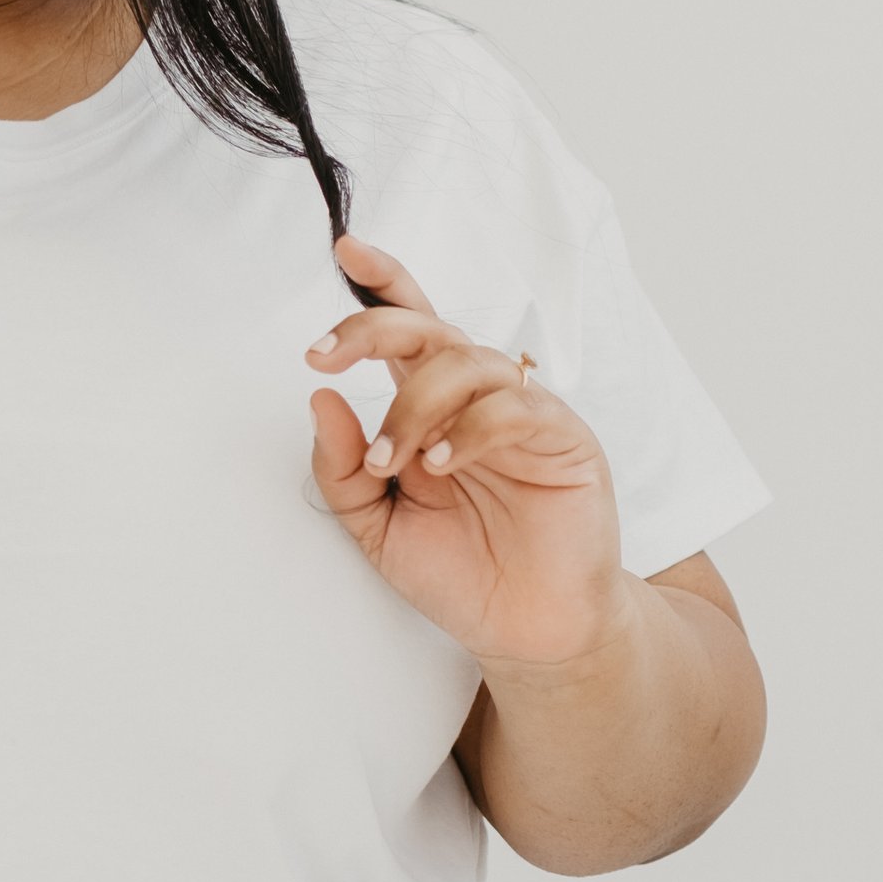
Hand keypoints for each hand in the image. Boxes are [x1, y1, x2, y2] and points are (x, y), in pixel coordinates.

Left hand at [307, 235, 629, 668]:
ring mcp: (522, 413)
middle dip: (369, 331)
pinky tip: (443, 465)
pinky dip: (470, 429)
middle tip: (323, 355)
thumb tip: (318, 399)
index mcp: (430, 406)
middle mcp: (475, 398)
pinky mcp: (564, 439)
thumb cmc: (460, 573)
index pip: (409, 325)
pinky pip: (514, 407)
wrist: (525, 631)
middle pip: (428, 328)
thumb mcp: (377, 526)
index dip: (382, 281)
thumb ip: (342, 468)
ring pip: (466, 362)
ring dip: (413, 405)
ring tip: (396, 462)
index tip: (344, 250)